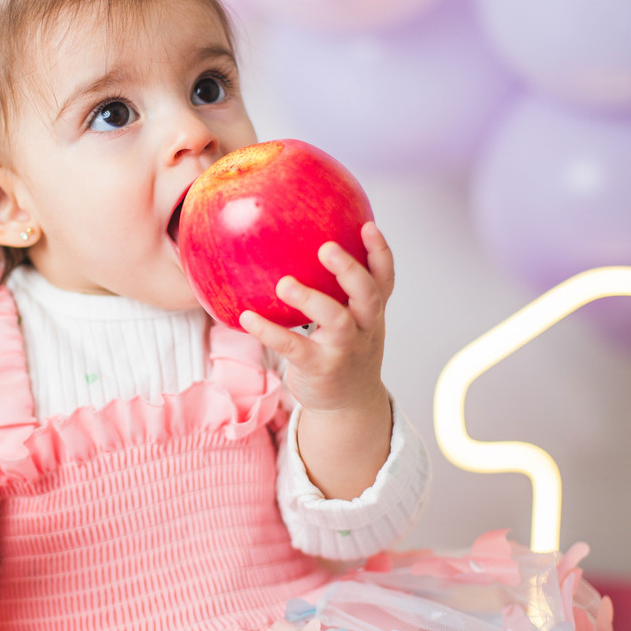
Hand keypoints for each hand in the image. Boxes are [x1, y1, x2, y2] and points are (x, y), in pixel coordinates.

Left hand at [239, 221, 393, 413]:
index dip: (380, 252)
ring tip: (284, 283)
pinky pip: (294, 346)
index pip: (384, 279)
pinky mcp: (320, 368)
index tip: (367, 225)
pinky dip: (269, 331)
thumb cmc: (343, 350)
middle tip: (326, 247)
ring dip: (310, 300)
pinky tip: (246, 317)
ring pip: (336, 320)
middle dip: (350, 270)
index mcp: (371, 312)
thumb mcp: (351, 320)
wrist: (349, 405)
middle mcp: (365, 328)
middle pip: (367, 295)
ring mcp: (344, 349)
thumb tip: (301, 244)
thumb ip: (337, 290)